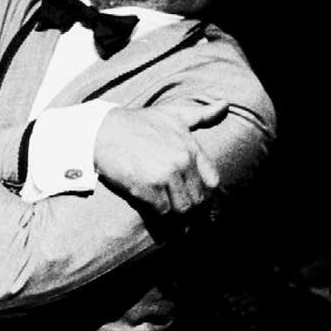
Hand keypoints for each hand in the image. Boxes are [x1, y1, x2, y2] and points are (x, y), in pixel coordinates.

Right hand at [93, 100, 228, 214]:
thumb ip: (202, 114)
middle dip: (194, 210)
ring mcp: (165, 176)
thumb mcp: (173, 114)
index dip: (207, 194)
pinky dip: (162, 220)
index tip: (199, 200)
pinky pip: (163, 212)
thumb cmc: (139, 123)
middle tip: (189, 221)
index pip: (212, 181)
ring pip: (182, 208)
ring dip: (179, 219)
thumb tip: (225, 104)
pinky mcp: (147, 188)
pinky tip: (160, 221)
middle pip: (198, 198)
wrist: (104, 131)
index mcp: (190, 147)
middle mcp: (181, 161)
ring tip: (177, 226)